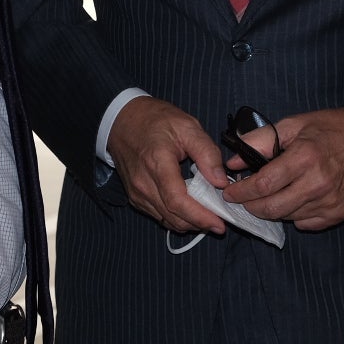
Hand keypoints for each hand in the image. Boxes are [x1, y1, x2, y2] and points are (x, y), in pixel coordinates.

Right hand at [107, 96, 228, 233]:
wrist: (123, 120)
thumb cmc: (155, 120)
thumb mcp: (187, 126)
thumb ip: (207, 153)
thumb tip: (221, 181)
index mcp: (157, 163)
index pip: (178, 201)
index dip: (200, 216)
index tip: (219, 223)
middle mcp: (143, 183)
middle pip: (173, 216)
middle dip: (199, 224)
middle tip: (220, 221)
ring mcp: (137, 192)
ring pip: (166, 220)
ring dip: (189, 223)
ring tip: (208, 216)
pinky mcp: (135, 197)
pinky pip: (158, 215)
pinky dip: (176, 218)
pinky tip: (190, 210)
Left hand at [221, 107, 343, 229]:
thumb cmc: (330, 129)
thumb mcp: (294, 124)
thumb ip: (261, 141)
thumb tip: (234, 162)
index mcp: (305, 157)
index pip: (264, 184)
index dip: (241, 192)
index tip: (229, 192)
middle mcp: (318, 183)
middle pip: (272, 208)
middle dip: (251, 206)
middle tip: (244, 198)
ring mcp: (329, 202)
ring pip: (286, 218)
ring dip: (271, 209)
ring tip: (268, 195)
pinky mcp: (337, 214)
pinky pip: (304, 223)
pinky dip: (292, 215)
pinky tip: (293, 198)